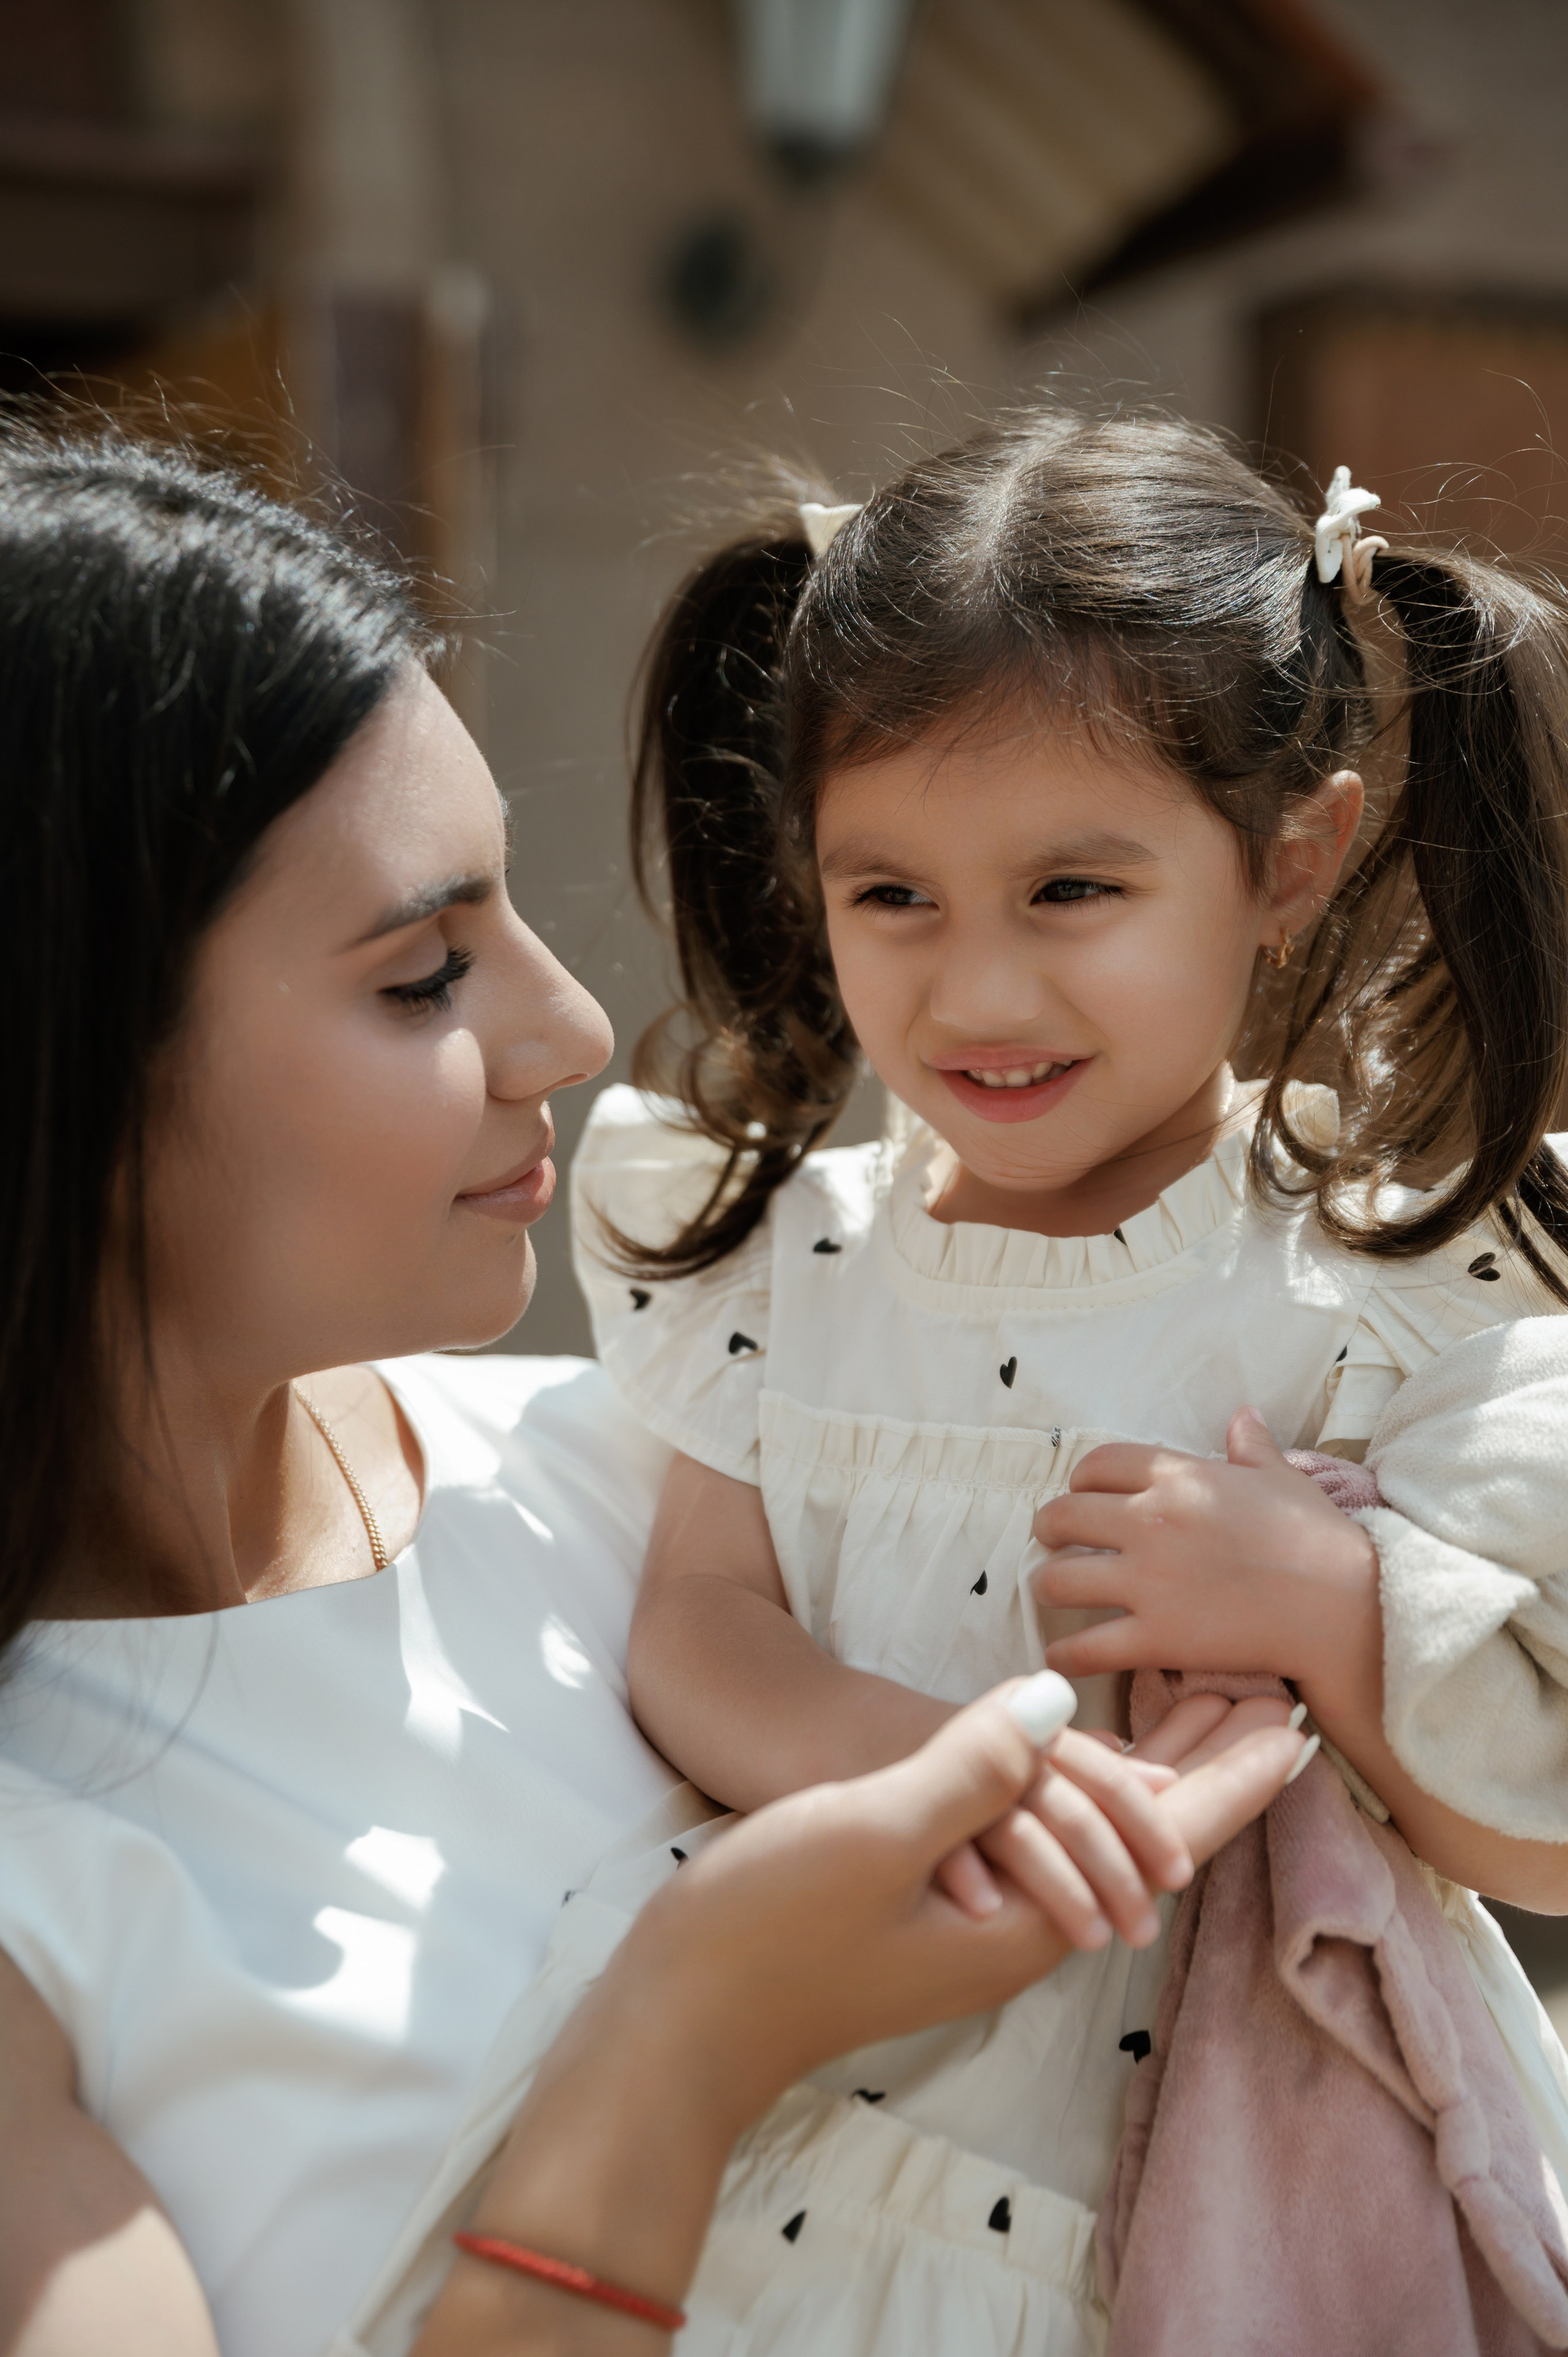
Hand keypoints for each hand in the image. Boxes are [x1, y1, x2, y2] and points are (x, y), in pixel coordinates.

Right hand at [624, 1678, 1308, 2127]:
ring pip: (1086, 1838)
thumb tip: (1054, 1702)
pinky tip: (1069, 1768)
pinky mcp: (926, 1907)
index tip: (1293, 1728)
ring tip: (1190, 1728)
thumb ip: (970, 1768)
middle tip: (1265, 1707)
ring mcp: (970, 1923)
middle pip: (1140, 1841)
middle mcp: (1015, 1929)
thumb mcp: (873, 1832)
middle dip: (1206, 1774)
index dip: (1229, 1779)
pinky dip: (1070, 1792)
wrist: (679, 2018)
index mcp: (1025, 1916)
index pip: (1161, 1839)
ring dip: (1145, 1779)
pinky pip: (1030, 1842)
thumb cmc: (770, 1928)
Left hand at [1032, 1408, 1379, 1699]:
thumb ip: (1252, 1448)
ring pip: (1059, 1580)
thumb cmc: (1318, 1539)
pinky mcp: (1157, 1637)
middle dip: (1048, 1529)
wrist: (1343, 1606)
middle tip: (1050, 1541)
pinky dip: (1065, 1654)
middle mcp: (1151, 1523)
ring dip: (1047, 1586)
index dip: (1080, 1480)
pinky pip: (1087, 1647)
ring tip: (1051, 1592)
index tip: (1080, 1493)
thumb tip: (1243, 1416)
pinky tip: (1061, 1656)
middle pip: (1063, 1516)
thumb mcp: (1283, 1480)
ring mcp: (1149, 1582)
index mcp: (1179, 1478)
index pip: (1097, 1465)